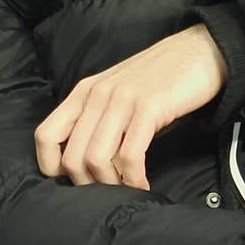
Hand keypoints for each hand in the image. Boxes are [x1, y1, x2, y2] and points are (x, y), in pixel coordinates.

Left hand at [35, 24, 225, 188]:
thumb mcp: (117, 94)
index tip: (75, 180)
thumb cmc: (159, 80)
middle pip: (71, 157)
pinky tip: (143, 184)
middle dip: (88, 184)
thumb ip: (98, 120)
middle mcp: (96, 95)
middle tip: (107, 193)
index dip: (51, 166)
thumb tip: (85, 164)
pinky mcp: (149, 108)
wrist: (199, 51)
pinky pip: (130, 156)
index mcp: (83, 93)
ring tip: (126, 189)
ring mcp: (121, 100)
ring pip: (96, 158)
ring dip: (111, 185)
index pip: (45, 136)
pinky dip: (134, 179)